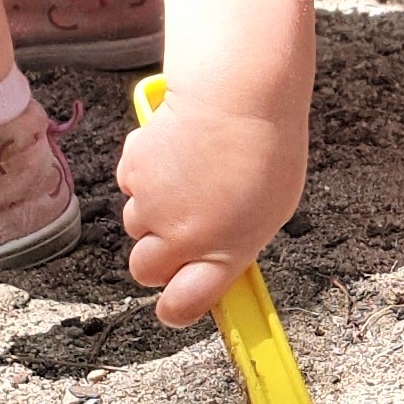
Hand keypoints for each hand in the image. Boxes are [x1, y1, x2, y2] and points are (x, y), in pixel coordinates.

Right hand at [117, 90, 306, 325]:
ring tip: (187, 180)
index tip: (175, 306)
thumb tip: (223, 259)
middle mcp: (181, 236)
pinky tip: (176, 154)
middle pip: (146, 270)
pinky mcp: (133, 172)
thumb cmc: (266, 145)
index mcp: (223, 252)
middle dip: (158, 258)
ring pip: (136, 226)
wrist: (237, 93)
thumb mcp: (271, 209)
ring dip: (154, 214)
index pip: (183, 305)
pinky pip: (132, 187)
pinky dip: (147, 178)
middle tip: (182, 232)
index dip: (175, 309)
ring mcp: (151, 204)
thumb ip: (238, 242)